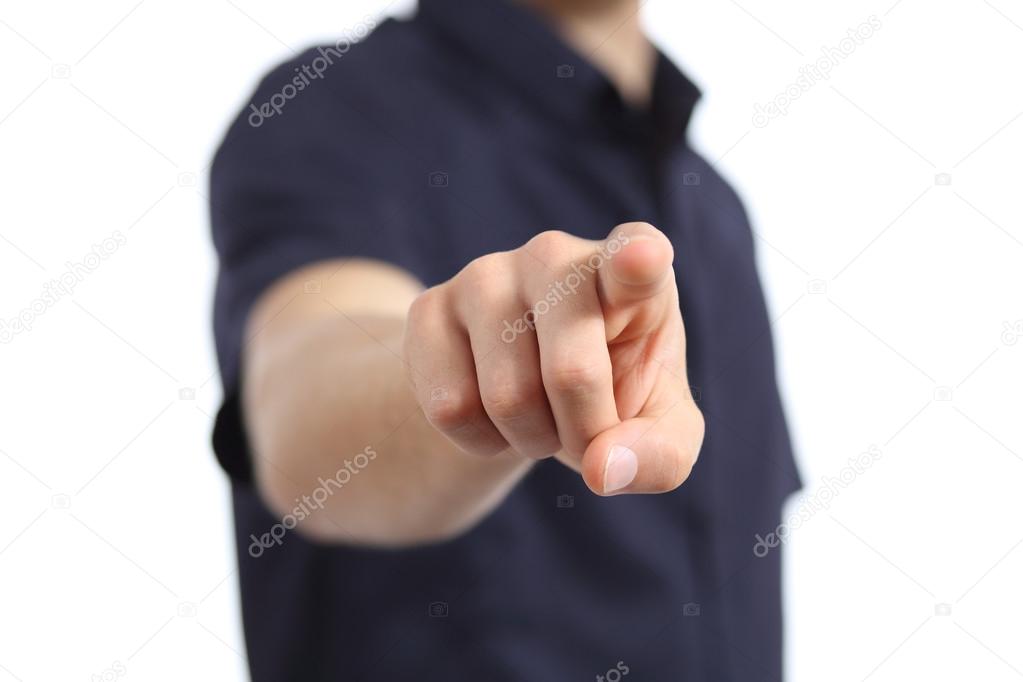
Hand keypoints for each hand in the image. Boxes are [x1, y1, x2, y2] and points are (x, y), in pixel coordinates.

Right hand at [403, 222, 703, 494]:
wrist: (529, 387)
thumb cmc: (612, 394)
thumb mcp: (658, 432)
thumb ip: (659, 456)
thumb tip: (604, 468)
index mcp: (633, 273)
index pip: (637, 254)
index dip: (639, 260)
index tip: (642, 258)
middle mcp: (557, 256)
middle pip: (572, 374)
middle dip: (582, 433)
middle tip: (586, 430)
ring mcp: (486, 274)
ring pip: (506, 398)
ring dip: (531, 438)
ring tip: (542, 411)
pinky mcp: (429, 306)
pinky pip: (450, 407)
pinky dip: (480, 440)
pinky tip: (492, 410)